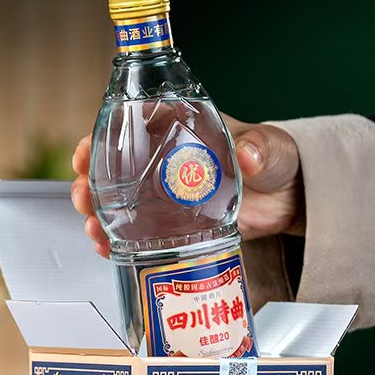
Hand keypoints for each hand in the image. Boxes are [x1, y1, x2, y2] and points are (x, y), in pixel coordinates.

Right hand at [70, 113, 304, 257]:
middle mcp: (168, 160)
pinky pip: (140, 230)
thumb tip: (249, 157)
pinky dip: (120, 239)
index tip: (85, 152)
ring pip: (122, 200)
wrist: (291, 199)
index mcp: (183, 129)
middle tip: (83, 197)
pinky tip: (110, 248)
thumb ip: (260, 148)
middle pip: (116, 166)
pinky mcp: (175, 223)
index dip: (103, 137)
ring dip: (100, 213)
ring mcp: (169, 193)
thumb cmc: (277, 160)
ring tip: (93, 229)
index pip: (132, 125)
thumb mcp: (269, 148)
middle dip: (91, 181)